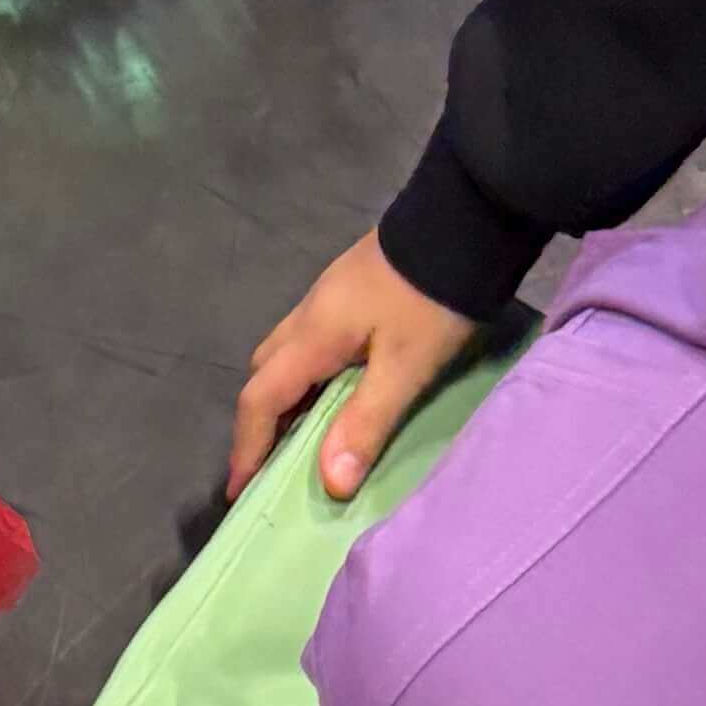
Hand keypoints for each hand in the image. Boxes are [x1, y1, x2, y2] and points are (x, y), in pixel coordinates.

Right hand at [230, 231, 480, 502]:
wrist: (465, 216)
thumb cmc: (431, 298)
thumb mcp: (405, 368)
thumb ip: (365, 424)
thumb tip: (330, 484)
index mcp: (312, 337)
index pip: (260, 399)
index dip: (248, 447)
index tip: (240, 489)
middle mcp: (308, 315)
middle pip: (264, 373)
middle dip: (261, 421)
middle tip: (274, 461)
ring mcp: (329, 297)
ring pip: (286, 354)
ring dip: (286, 396)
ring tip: (306, 432)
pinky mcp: (352, 289)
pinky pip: (310, 340)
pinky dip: (309, 374)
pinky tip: (337, 388)